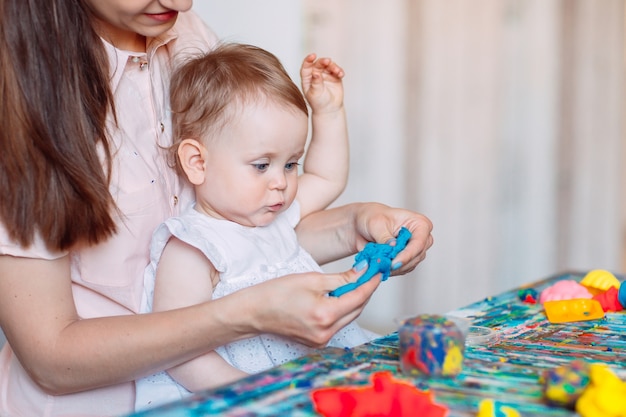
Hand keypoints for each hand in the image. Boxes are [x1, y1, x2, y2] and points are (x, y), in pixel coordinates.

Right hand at [236, 266, 379, 347]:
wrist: (254, 312)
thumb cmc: (276, 293)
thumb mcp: (311, 279)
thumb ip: (341, 277)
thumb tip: (362, 272)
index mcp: (325, 314)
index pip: (359, 297)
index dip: (371, 282)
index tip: (379, 270)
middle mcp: (326, 332)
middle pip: (357, 309)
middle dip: (364, 290)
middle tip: (368, 272)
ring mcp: (322, 340)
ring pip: (349, 316)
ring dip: (354, 299)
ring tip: (352, 281)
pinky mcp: (318, 342)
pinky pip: (338, 323)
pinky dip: (342, 309)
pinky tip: (338, 296)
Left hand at [300, 53, 344, 113]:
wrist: (329, 110)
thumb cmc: (319, 103)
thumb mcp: (315, 93)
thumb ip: (316, 83)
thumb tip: (316, 73)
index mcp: (307, 78)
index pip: (306, 67)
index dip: (308, 60)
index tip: (313, 56)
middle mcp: (316, 75)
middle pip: (318, 64)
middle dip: (323, 61)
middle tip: (328, 61)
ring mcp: (325, 75)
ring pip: (329, 65)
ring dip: (333, 66)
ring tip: (337, 72)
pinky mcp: (334, 77)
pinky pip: (337, 71)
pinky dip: (339, 71)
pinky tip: (341, 74)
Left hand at [352, 203, 433, 276]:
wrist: (363, 224)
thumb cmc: (373, 217)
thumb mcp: (376, 224)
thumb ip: (385, 236)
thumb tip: (393, 246)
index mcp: (419, 223)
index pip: (419, 242)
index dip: (407, 255)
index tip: (394, 263)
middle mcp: (421, 238)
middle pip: (416, 256)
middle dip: (399, 263)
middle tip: (383, 266)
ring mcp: (415, 250)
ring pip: (410, 265)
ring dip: (394, 268)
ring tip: (379, 264)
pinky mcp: (408, 260)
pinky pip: (402, 269)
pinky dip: (392, 270)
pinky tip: (381, 266)